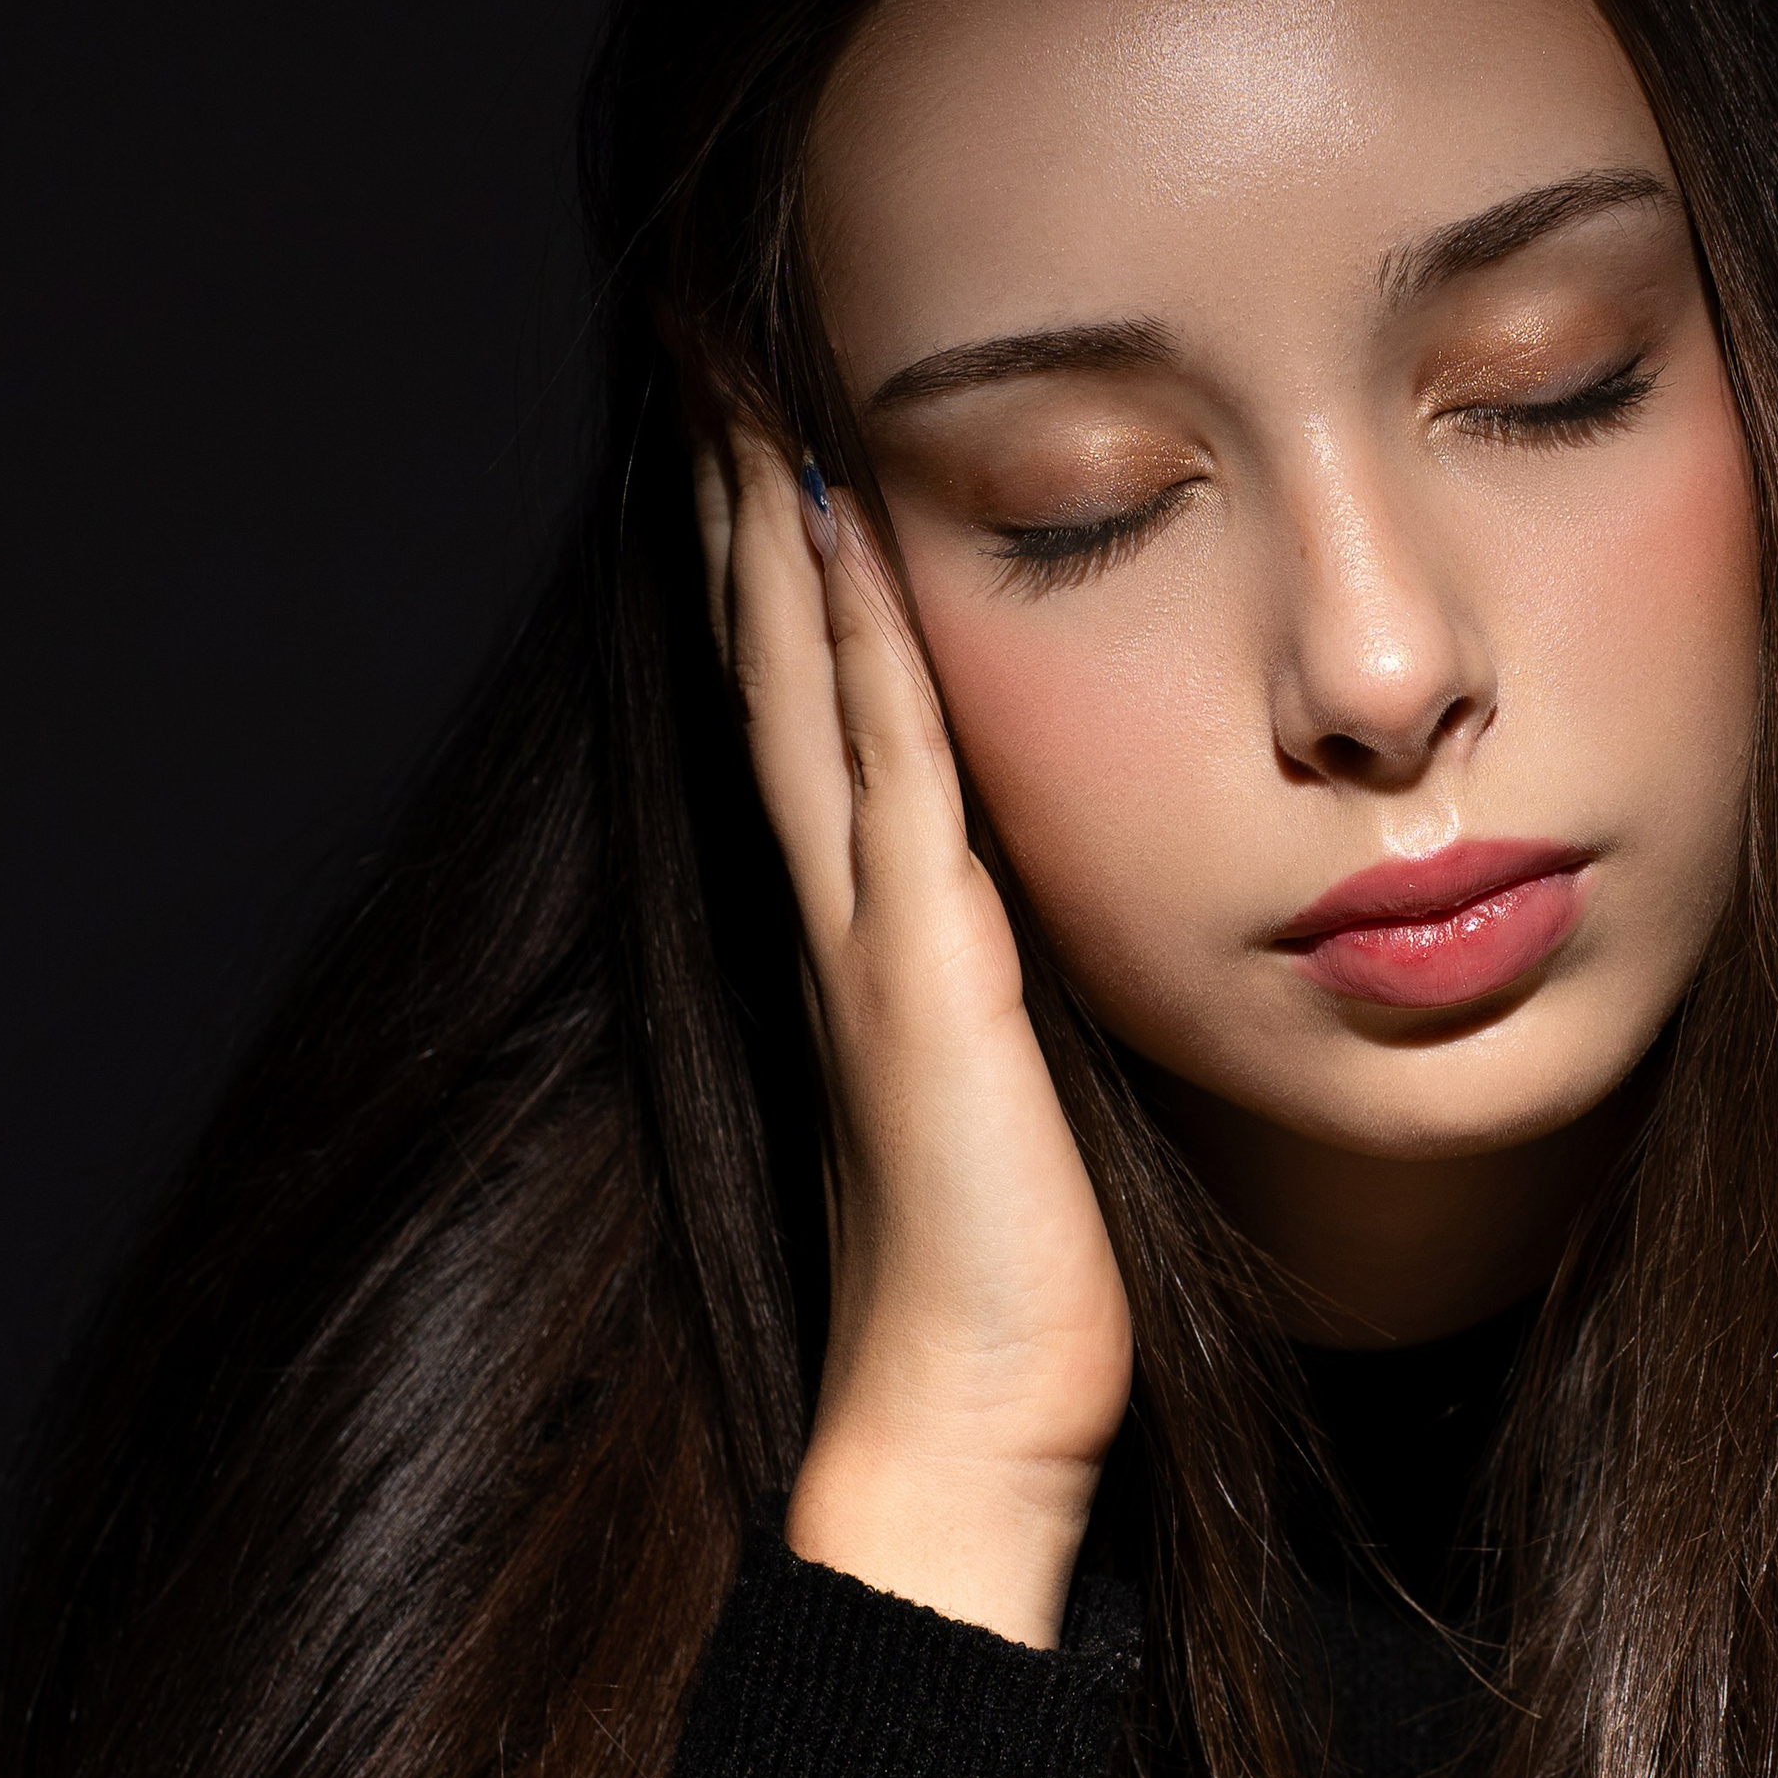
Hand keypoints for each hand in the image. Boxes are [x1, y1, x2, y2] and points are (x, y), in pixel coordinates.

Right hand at [691, 423, 1132, 1647]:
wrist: (971, 1422)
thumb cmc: (1017, 1277)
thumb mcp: (1021, 1084)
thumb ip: (1020, 980)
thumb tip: (1064, 906)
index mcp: (866, 937)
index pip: (810, 715)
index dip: (778, 574)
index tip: (767, 434)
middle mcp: (842, 916)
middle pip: (774, 668)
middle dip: (741, 510)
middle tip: (714, 355)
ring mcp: (867, 940)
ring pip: (805, 691)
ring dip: (775, 535)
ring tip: (745, 386)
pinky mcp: (921, 980)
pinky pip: (887, 776)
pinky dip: (859, 649)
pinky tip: (846, 530)